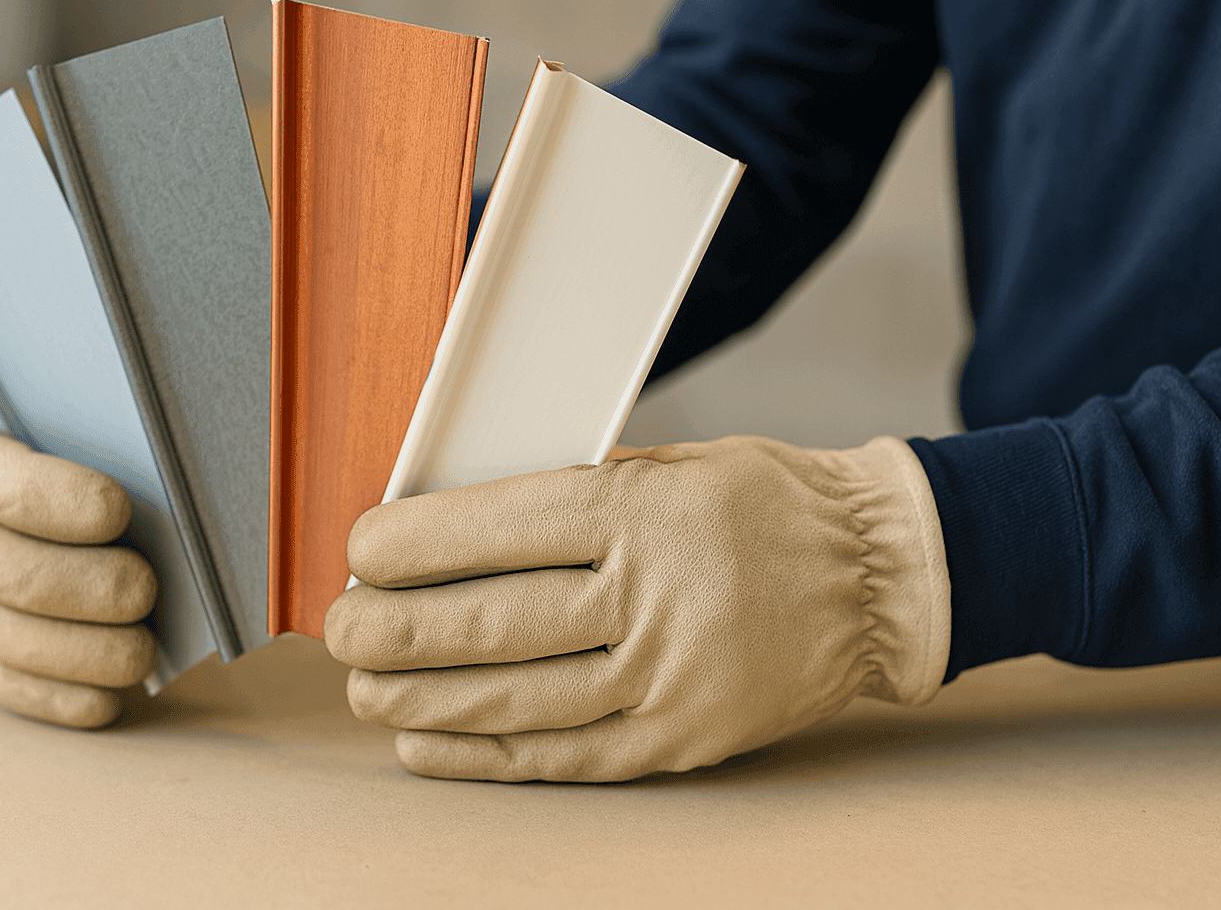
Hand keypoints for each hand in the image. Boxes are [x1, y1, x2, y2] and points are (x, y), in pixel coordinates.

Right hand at [0, 408, 156, 726]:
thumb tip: (174, 472)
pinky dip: (58, 696)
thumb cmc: (123, 453)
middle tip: (144, 588)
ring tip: (140, 652)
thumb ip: (132, 439)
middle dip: (70, 582)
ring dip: (72, 649)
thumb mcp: (122, 429)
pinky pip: (6, 684)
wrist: (118, 495)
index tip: (116, 508)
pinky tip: (108, 699)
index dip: (44, 495)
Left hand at [325, 435, 949, 781]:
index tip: (360, 552)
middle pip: (493, 624)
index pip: (501, 530)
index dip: (414, 546)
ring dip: (424, 699)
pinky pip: (565, 756)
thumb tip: (451, 523)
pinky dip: (484, 754)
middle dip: (396, 631)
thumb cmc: (767, 504)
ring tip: (366, 687)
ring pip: (517, 700)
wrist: (878, 578)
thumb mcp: (670, 463)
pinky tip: (427, 742)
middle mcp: (656, 597)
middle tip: (342, 629)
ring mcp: (671, 679)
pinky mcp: (682, 738)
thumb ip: (568, 492)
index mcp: (646, 513)